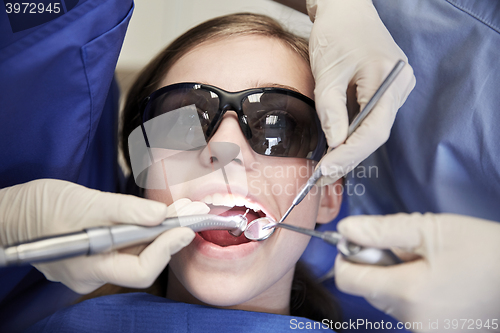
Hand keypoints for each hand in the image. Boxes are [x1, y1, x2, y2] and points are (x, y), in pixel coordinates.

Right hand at [0, 179, 208, 293]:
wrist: (11, 212)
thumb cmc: (41, 207)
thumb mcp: (86, 202)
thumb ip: (125, 211)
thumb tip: (162, 216)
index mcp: (90, 268)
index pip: (141, 269)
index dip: (166, 249)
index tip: (185, 227)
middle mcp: (93, 274)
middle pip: (142, 261)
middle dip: (169, 236)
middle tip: (191, 213)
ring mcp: (92, 266)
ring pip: (135, 252)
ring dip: (159, 231)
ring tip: (180, 210)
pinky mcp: (93, 254)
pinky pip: (124, 246)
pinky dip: (142, 230)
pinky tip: (155, 215)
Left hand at [307, 0, 415, 184]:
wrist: (346, 10)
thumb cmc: (336, 34)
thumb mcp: (327, 74)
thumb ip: (331, 111)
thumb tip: (335, 145)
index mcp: (389, 79)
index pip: (374, 130)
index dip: (350, 154)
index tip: (327, 170)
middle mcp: (400, 86)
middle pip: (376, 133)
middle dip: (349, 157)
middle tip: (324, 176)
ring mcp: (395, 89)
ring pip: (374, 129)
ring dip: (350, 149)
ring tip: (328, 168)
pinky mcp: (385, 90)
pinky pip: (371, 119)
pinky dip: (353, 135)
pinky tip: (337, 148)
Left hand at [335, 213, 499, 331]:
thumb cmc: (485, 251)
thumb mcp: (431, 229)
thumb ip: (381, 230)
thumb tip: (346, 229)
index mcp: (407, 294)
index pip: (348, 280)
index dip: (346, 257)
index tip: (360, 242)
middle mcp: (412, 321)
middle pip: (368, 289)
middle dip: (376, 265)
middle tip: (407, 249)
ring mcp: (426, 332)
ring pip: (387, 300)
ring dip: (395, 278)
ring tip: (428, 264)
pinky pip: (407, 311)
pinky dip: (411, 293)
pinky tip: (436, 280)